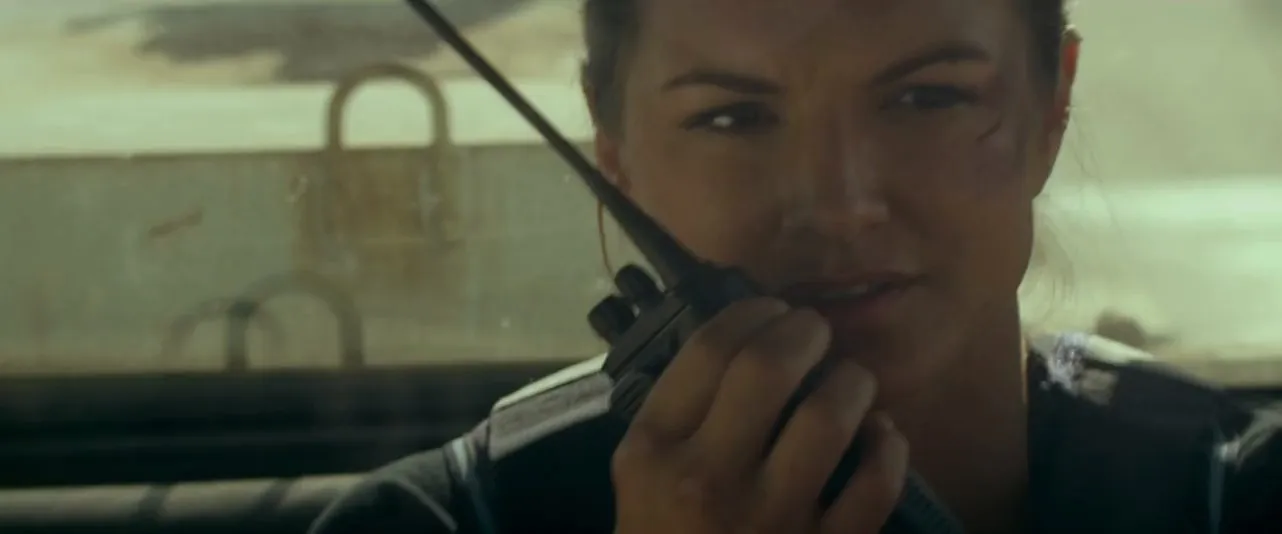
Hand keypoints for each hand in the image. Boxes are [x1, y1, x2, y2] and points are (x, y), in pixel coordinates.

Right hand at [611, 297, 908, 533]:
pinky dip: (888, 448)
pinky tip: (881, 437)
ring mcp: (770, 520)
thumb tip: (746, 339)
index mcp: (654, 452)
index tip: (771, 311)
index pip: (709, 349)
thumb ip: (677, 413)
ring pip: (830, 415)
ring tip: (851, 381)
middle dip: (805, 331)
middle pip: (770, 366)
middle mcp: (707, 478)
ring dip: (852, 382)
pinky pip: (875, 482)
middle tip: (815, 333)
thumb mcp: (640, 477)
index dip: (752, 312)